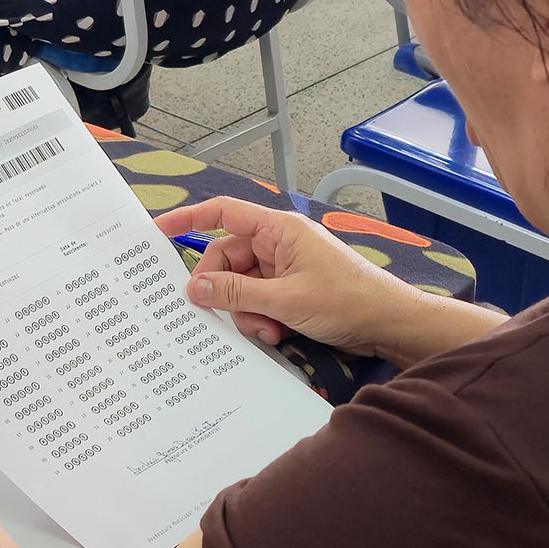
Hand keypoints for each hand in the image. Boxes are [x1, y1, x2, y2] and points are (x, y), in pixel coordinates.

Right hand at [153, 197, 438, 354]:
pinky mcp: (291, 291)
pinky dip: (261, 318)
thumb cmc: (347, 300)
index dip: (188, 218)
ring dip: (247, 312)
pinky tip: (278, 334)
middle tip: (228, 316)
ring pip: (242, 286)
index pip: (222, 214)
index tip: (158, 230)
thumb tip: (193, 288)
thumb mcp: (284, 300)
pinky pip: (259, 301)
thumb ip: (235, 293)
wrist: (390, 325)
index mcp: (277, 230)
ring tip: (269, 331)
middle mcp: (277, 244)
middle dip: (226, 292)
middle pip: (227, 260)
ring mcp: (285, 268)